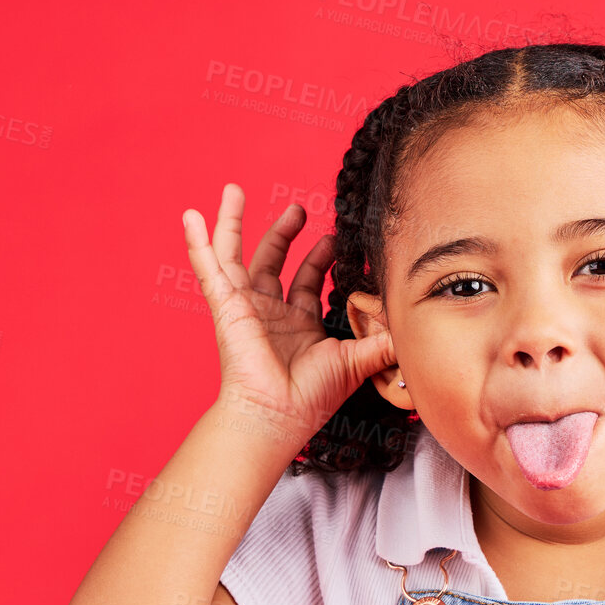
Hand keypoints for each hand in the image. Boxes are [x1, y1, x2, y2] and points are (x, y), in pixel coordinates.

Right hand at [182, 183, 396, 445]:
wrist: (279, 413)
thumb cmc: (312, 396)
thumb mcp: (357, 361)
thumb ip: (383, 342)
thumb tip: (413, 329)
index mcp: (299, 324)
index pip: (307, 282)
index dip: (320, 258)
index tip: (335, 238)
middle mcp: (270, 313)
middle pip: (272, 261)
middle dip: (285, 233)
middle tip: (300, 208)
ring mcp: (245, 307)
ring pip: (235, 255)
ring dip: (234, 223)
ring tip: (236, 190)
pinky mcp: (227, 305)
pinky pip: (208, 269)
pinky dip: (198, 243)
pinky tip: (191, 216)